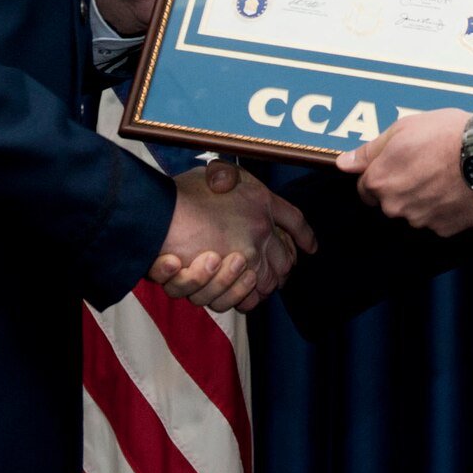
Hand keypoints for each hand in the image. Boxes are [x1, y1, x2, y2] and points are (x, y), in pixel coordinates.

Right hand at [146, 162, 315, 311]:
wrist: (162, 215)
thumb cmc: (181, 193)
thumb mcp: (213, 173)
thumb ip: (227, 177)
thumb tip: (226, 179)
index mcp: (261, 200)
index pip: (295, 220)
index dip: (304, 235)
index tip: (310, 246)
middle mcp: (262, 228)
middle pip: (286, 258)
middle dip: (285, 268)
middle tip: (281, 273)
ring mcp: (251, 254)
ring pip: (270, 280)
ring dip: (266, 285)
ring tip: (260, 285)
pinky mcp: (233, 275)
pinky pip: (250, 296)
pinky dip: (248, 299)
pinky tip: (244, 296)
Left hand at [335, 107, 472, 236]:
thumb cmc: (446, 135)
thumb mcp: (403, 129)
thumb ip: (370, 150)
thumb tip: (344, 163)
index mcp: (379, 181)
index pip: (365, 188)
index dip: (382, 174)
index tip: (400, 164)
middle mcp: (394, 206)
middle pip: (390, 202)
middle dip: (403, 188)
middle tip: (426, 166)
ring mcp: (420, 221)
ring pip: (414, 213)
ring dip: (424, 199)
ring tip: (446, 176)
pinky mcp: (444, 230)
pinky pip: (438, 221)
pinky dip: (444, 209)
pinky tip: (457, 190)